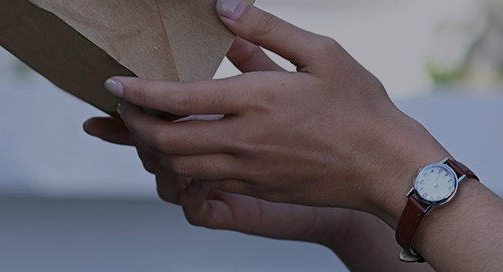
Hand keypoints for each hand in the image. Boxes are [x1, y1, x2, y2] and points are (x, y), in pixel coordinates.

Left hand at [86, 30, 437, 270]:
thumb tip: (224, 7)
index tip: (113, 82)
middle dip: (132, 123)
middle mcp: (243, 139)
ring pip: (177, 165)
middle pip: (164, 139)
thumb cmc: (361, 106)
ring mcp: (247, 170)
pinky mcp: (254, 188)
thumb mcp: (322, 53)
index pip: (175, 97)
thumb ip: (267, 28)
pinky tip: (179, 149)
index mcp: (255, 101)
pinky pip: (202, 180)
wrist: (389, 168)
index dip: (137, 91)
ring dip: (152, 147)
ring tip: (145, 125)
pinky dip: (179, 165)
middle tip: (123, 105)